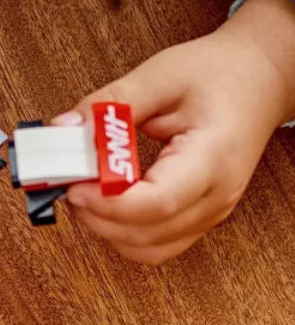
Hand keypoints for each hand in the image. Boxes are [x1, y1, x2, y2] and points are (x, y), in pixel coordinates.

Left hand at [58, 0, 294, 264]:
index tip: (74, 185)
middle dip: (96, 215)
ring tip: (87, 190)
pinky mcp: (196, 221)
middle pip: (144, 234)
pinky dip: (120, 232)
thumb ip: (110, 105)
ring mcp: (208, 215)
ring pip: (143, 249)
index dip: (107, 203)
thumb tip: (64, 131)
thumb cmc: (219, 75)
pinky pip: (150, 246)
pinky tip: (106, 203)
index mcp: (213, 157)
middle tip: (69, 183)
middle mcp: (215, 197)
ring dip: (104, 227)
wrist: (260, 79)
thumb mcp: (161, 75)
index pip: (157, 203)